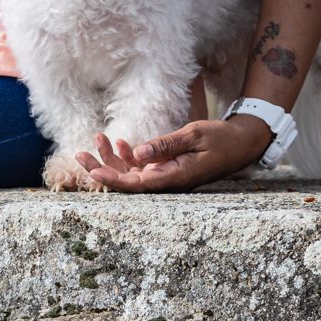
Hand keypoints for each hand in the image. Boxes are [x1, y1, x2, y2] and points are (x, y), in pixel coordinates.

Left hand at [74, 115, 273, 190]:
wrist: (241, 142)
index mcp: (175, 178)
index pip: (137, 185)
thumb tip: (138, 154)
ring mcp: (167, 176)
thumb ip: (166, 145)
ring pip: (132, 174)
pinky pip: (142, 167)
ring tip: (95, 138)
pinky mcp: (168, 169)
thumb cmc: (221, 138)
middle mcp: (168, 182)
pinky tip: (116, 141)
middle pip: (128, 182)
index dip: (113, 179)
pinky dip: (127, 156)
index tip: (93, 171)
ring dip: (111, 159)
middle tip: (79, 155)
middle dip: (102, 169)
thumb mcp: (194, 135)